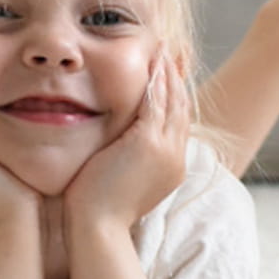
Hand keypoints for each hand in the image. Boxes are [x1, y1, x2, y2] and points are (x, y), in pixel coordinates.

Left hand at [63, 52, 190, 236]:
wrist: (97, 228)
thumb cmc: (99, 211)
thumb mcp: (122, 182)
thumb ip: (127, 162)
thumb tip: (115, 152)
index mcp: (171, 167)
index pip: (178, 123)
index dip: (174, 96)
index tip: (167, 75)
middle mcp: (175, 156)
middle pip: (181, 107)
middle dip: (176, 78)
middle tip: (170, 53)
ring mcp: (165, 149)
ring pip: (172, 101)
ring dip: (167, 72)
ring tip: (161, 50)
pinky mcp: (149, 142)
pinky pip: (157, 102)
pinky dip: (155, 80)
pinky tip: (151, 62)